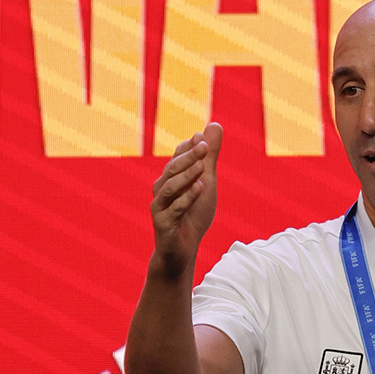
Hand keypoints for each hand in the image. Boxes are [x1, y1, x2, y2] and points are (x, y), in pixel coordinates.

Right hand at [150, 122, 222, 272]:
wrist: (183, 249)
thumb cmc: (193, 214)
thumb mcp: (206, 182)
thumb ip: (209, 156)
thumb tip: (214, 124)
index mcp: (170, 178)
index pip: (177, 157)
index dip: (188, 147)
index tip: (202, 136)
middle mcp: (161, 189)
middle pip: (172, 169)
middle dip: (189, 157)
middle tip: (204, 146)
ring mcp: (160, 207)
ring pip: (171, 188)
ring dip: (187, 176)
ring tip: (202, 167)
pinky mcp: (163, 224)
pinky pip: (175, 209)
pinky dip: (187, 198)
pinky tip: (200, 189)